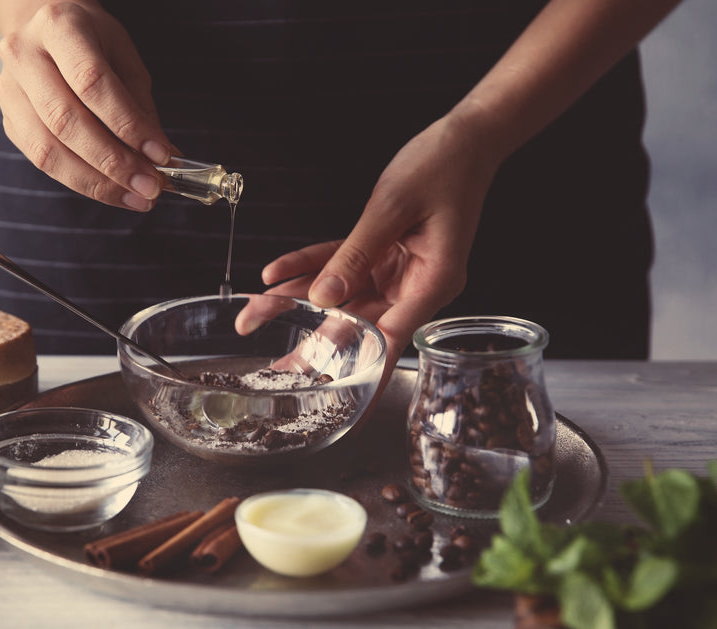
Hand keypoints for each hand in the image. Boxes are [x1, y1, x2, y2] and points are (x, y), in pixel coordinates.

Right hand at [0, 2, 174, 210]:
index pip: (92, 83)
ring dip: (97, 182)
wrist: (48, 34)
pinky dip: (82, 182)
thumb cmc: (93, 44)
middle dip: (114, 162)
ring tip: (135, 196)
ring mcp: (9, 90)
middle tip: (150, 185)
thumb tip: (162, 156)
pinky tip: (112, 191)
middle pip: (66, 121)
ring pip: (48, 150)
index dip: (128, 124)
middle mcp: (24, 55)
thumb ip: (139, 106)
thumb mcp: (124, 59)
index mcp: (59, 27)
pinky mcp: (9, 121)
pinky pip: (43, 162)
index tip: (160, 153)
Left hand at [261, 114, 499, 384]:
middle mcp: (415, 285)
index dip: (362, 374)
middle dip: (311, 342)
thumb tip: (323, 298)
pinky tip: (274, 274)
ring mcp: (398, 271)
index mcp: (432, 283)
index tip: (338, 402)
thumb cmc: (441, 167)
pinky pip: (340, 264)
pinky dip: (308, 267)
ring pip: (339, 296)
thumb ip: (355, 254)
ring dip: (296, 301)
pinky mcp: (384, 253)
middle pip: (357, 325)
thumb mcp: (392, 208)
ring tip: (254, 314)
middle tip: (275, 367)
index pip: (391, 341)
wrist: (462, 138)